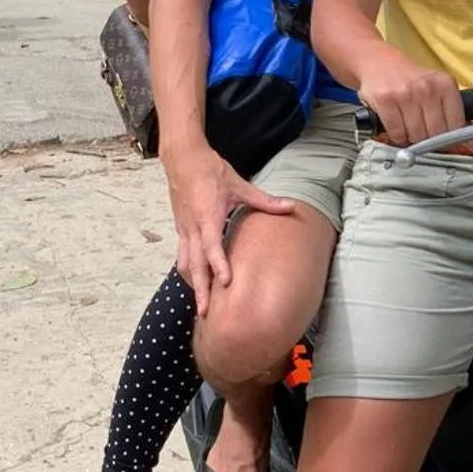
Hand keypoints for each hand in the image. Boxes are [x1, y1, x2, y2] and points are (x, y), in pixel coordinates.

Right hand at [161, 141, 293, 310]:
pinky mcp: (181, 229)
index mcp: (207, 217)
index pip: (212, 246)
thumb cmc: (210, 171)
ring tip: (200, 304)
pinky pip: (183, 255)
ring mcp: (184, 229)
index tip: (225, 283)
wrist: (182, 159)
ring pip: (185, 263)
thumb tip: (291, 207)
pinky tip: (196, 281)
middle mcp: (193, 227)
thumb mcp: (240, 185)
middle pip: (194, 265)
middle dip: (200, 289)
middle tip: (204, 312)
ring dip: (192, 283)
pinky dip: (189, 270)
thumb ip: (265, 201)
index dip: (218, 265)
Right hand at [357, 46, 472, 151]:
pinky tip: (396, 122)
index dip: (450, 138)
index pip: (456, 125)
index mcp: (445, 84)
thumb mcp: (437, 91)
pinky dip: (396, 134)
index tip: (445, 140)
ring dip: (410, 136)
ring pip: (416, 135)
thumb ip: (456, 118)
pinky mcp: (385, 100)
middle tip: (421, 128)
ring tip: (407, 122)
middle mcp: (427, 87)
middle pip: (436, 134)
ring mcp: (405, 93)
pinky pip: (396, 133)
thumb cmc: (409, 79)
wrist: (377, 61)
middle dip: (428, 138)